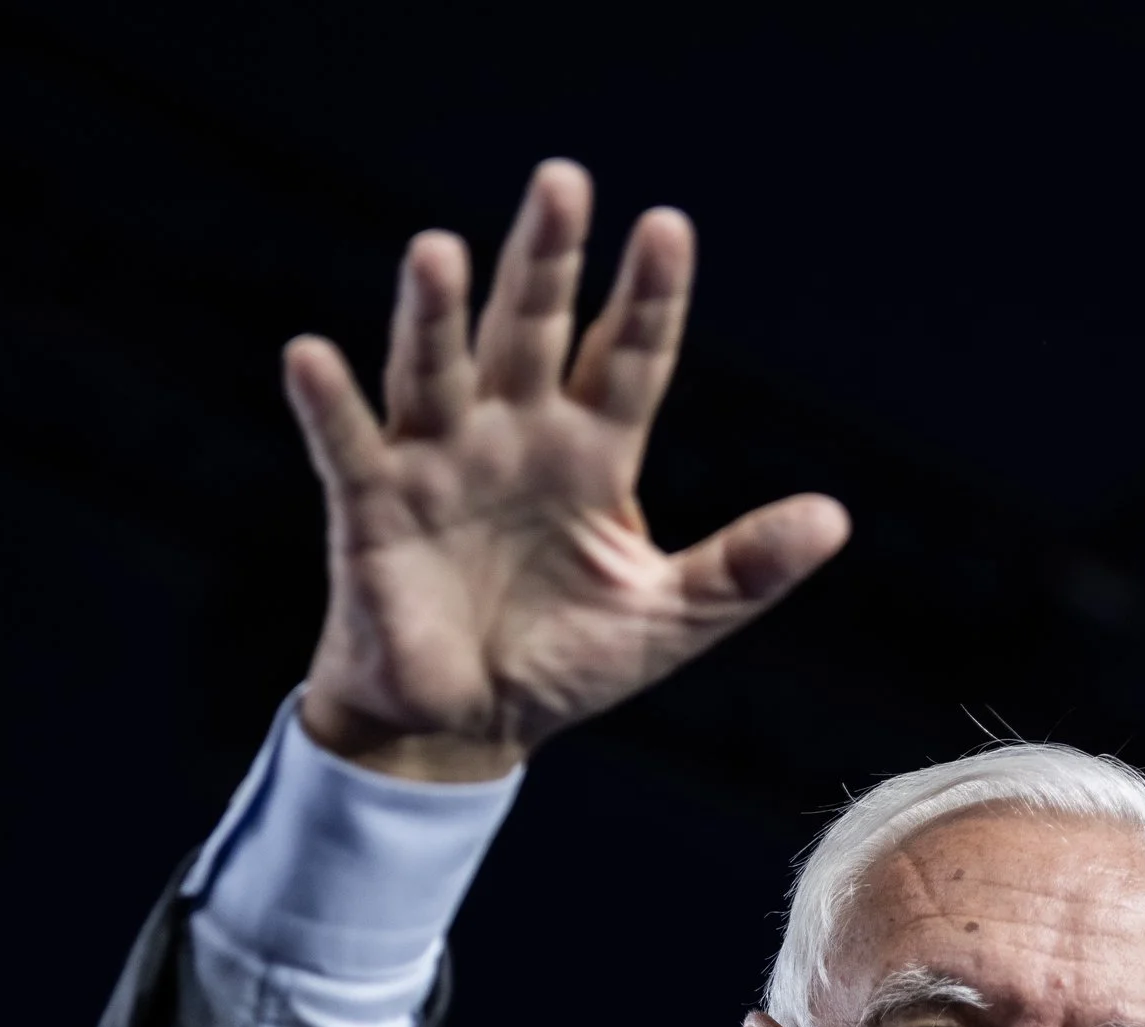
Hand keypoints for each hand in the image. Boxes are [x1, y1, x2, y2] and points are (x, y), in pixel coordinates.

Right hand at [284, 161, 849, 783]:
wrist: (469, 727)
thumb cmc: (564, 661)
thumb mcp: (668, 618)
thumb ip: (744, 566)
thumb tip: (833, 520)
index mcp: (592, 451)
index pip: (628, 356)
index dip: (647, 297)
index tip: (667, 229)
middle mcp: (514, 433)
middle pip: (532, 328)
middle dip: (545, 260)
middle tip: (563, 183)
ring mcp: (440, 460)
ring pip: (438, 368)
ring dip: (435, 314)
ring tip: (436, 251)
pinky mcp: (375, 506)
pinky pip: (348, 446)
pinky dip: (328, 404)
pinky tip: (310, 355)